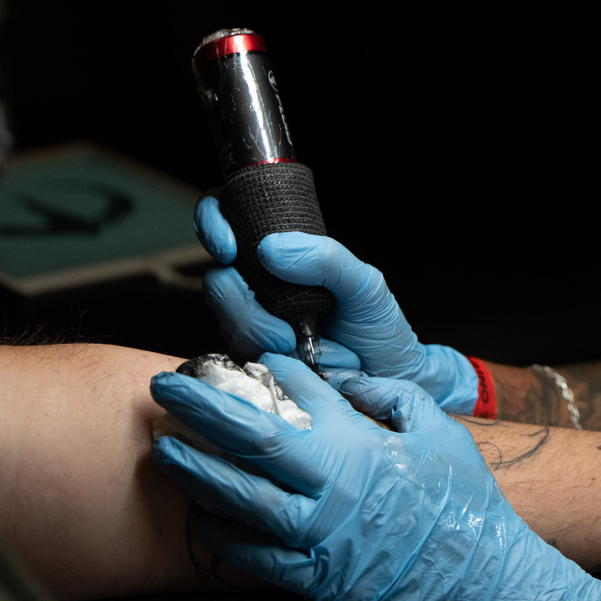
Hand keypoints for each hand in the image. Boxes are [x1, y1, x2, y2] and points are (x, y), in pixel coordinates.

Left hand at [150, 356, 600, 600]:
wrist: (483, 585)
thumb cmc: (465, 503)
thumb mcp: (436, 429)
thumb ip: (386, 393)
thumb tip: (340, 378)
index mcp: (359, 445)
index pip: (296, 396)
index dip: (260, 373)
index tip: (236, 359)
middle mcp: (329, 489)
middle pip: (249, 442)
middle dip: (201, 409)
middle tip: (166, 386)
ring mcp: (317, 539)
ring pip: (238, 500)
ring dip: (195, 471)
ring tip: (163, 448)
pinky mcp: (314, 581)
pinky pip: (253, 557)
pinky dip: (221, 535)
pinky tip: (200, 516)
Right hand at [195, 197, 477, 411]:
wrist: (388, 384)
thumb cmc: (377, 329)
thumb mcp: (364, 284)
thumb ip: (326, 258)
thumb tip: (268, 248)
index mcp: (282, 255)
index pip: (228, 217)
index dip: (213, 223)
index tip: (229, 249)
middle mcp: (259, 286)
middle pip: (218, 281)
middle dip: (243, 308)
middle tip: (285, 334)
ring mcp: (250, 324)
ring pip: (225, 322)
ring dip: (260, 339)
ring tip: (302, 350)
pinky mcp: (250, 361)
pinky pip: (236, 356)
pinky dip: (266, 362)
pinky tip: (296, 366)